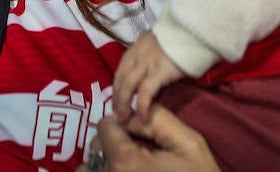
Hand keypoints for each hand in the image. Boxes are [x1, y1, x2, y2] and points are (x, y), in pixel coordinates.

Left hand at [80, 105, 217, 171]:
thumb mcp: (189, 144)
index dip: (122, 124)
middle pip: (97, 144)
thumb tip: (131, 114)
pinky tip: (122, 170)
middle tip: (138, 150)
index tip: (139, 134)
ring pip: (90, 165)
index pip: (105, 126)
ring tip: (129, 164)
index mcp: (127, 161)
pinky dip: (102, 170)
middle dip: (114, 141)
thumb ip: (157, 120)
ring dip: (104, 160)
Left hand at [112, 31, 183, 122]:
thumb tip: (148, 74)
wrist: (193, 31)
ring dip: (124, 104)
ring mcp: (146, 63)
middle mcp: (136, 55)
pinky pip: (145, 91)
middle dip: (117, 98)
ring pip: (128, 86)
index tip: (116, 100)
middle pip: (120, 79)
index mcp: (136, 49)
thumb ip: (149, 56)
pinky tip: (142, 116)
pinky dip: (141, 105)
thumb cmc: (179, 39)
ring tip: (124, 120)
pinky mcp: (159, 71)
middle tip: (117, 114)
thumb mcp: (157, 44)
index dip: (116, 87)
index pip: (120, 71)